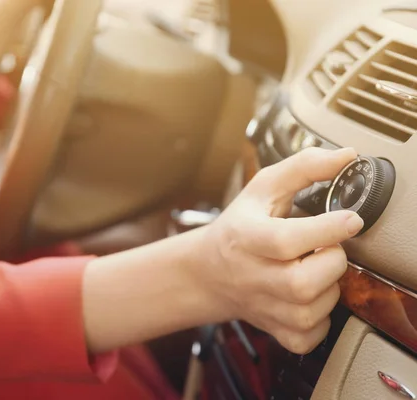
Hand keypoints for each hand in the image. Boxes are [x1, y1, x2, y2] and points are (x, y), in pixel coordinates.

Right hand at [194, 147, 362, 353]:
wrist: (209, 271)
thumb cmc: (239, 227)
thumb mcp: (263, 188)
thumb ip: (304, 167)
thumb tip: (346, 157)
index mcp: (244, 237)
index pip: (284, 240)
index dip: (324, 231)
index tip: (349, 219)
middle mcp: (250, 275)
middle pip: (302, 283)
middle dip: (331, 261)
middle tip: (328, 248)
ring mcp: (261, 306)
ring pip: (312, 311)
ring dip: (329, 287)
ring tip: (317, 268)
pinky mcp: (273, 329)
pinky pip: (309, 336)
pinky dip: (321, 318)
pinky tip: (311, 297)